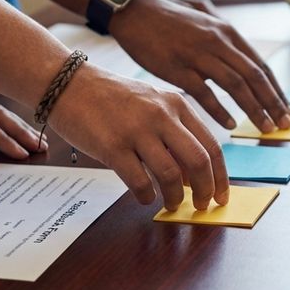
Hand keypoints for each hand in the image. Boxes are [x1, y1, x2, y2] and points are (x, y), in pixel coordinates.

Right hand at [48, 64, 228, 210]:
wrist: (68, 83)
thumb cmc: (111, 97)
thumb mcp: (152, 102)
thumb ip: (174, 130)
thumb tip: (192, 172)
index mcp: (177, 104)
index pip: (211, 145)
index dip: (221, 176)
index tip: (222, 195)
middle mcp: (162, 116)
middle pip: (198, 161)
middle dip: (205, 190)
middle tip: (202, 206)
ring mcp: (137, 130)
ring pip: (171, 174)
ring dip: (175, 197)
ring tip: (172, 205)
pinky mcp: (112, 146)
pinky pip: (139, 181)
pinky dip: (146, 196)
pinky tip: (145, 197)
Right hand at [110, 0, 289, 132]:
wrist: (136, 10)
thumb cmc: (172, 23)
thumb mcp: (207, 25)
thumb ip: (226, 45)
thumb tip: (246, 67)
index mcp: (228, 33)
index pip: (261, 66)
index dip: (277, 90)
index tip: (286, 110)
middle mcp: (218, 42)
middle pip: (254, 76)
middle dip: (273, 103)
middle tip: (285, 124)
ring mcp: (198, 54)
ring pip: (236, 85)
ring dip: (254, 109)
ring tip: (265, 128)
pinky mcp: (177, 67)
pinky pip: (204, 92)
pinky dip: (220, 110)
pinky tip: (231, 124)